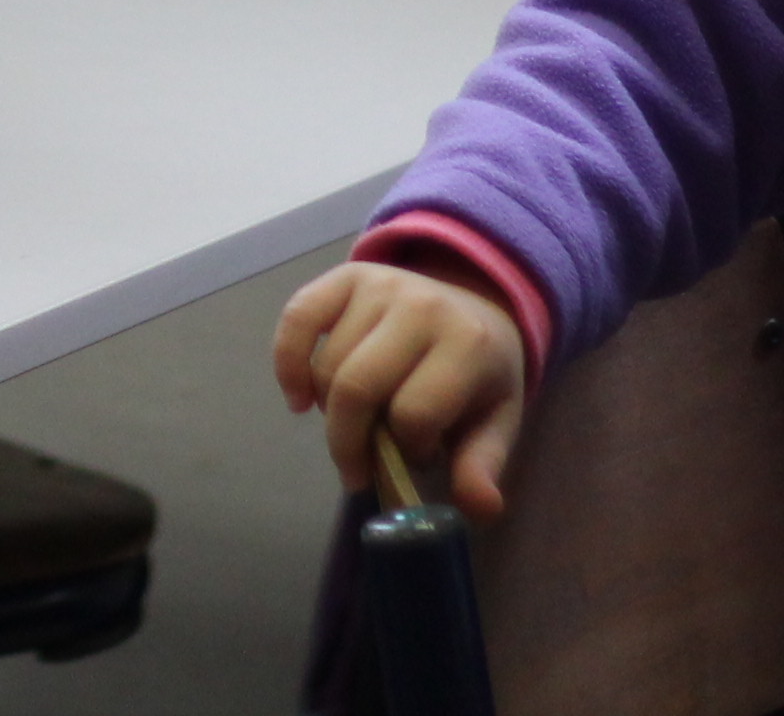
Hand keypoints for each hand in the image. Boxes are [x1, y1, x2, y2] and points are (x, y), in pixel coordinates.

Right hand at [273, 259, 530, 519]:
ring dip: (328, 410)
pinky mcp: (347, 275)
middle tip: (355, 472)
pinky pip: (298, 318)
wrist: (474, 305)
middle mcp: (421, 306)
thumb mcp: (496, 422)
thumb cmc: (479, 375)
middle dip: (347, 444)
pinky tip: (298, 398)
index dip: (409, 450)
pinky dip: (287, 363)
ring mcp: (381, 284)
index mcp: (467, 344)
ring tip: (351, 423)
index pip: (415, 413)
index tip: (415, 459)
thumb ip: (483, 464)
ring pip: (327, 364)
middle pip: (357, 387)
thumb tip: (481, 508)